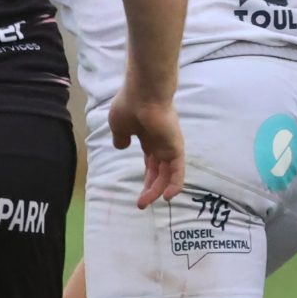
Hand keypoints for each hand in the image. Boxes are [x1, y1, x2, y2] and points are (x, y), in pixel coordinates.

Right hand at [107, 90, 184, 207]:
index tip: (138, 192)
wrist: (143, 94)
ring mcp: (169, 146)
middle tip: (141, 203)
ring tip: (146, 203)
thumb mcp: (119, 125)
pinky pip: (177, 171)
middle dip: (150, 188)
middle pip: (158, 171)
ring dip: (158, 190)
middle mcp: (161, 144)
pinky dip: (174, 184)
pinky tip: (167, 197)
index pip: (150, 163)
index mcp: (148, 138)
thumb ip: (121, 137)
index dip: (146, 178)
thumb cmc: (129, 106)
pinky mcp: (175, 148)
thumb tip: (120, 146)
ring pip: (167, 174)